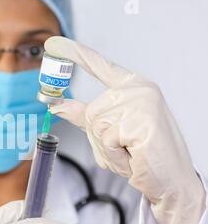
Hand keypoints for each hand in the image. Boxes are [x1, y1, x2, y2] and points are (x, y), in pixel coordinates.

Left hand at [46, 36, 205, 223]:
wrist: (171, 180)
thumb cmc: (142, 154)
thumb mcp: (110, 131)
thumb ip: (84, 116)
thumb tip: (57, 106)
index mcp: (132, 86)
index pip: (99, 65)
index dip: (75, 53)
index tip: (53, 43)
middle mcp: (138, 89)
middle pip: (92, 111)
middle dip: (100, 138)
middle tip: (124, 147)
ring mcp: (141, 101)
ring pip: (96, 126)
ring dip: (107, 148)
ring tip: (130, 151)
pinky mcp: (140, 120)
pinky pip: (106, 140)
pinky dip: (115, 155)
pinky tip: (134, 155)